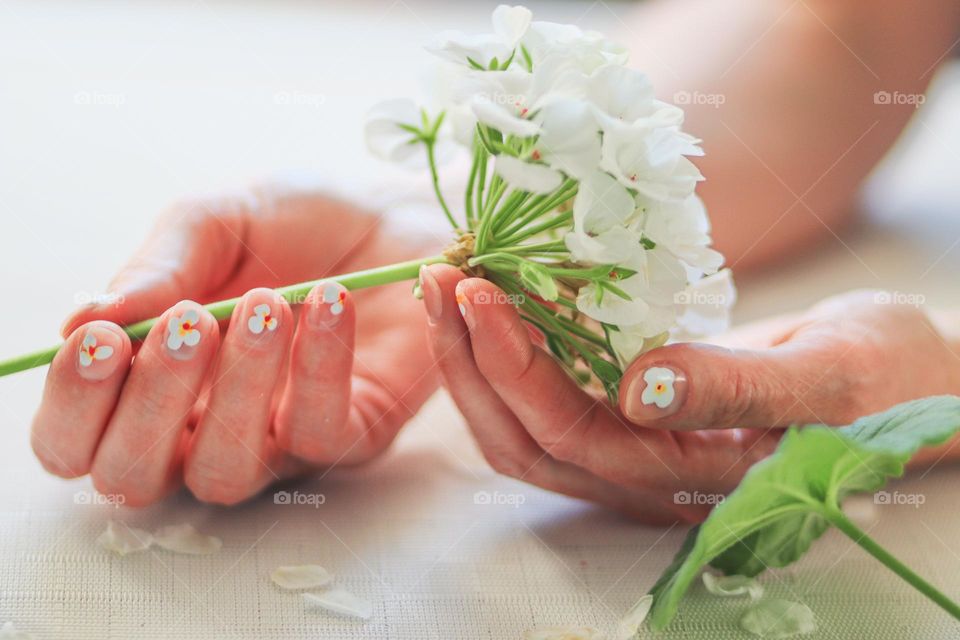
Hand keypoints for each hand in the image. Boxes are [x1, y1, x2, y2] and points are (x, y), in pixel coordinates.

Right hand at [31, 182, 439, 505]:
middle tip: (189, 323)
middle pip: (135, 477)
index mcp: (152, 380)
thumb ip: (158, 268)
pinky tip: (327, 301)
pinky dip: (317, 367)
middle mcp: (202, 427)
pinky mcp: (348, 439)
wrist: (397, 216)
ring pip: (223, 473)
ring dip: (236, 388)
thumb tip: (81, 319)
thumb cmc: (297, 223)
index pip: (77, 438)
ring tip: (265, 304)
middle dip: (152, 402)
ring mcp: (274, 444)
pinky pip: (317, 436)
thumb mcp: (218, 222)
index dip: (74, 406)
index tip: (97, 339)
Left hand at [420, 267, 959, 523]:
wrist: (899, 374)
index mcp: (686, 477)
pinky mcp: (630, 417)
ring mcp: (633, 450)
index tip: (476, 291)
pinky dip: (513, 350)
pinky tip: (496, 301)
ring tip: (447, 284)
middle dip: (469, 360)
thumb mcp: (825, 376)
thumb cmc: (882, 377)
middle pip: (524, 435)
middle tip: (436, 277)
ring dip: (475, 357)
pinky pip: (551, 395)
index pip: (572, 433)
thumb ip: (735, 391)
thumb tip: (638, 386)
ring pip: (525, 422)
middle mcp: (644, 476)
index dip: (515, 367)